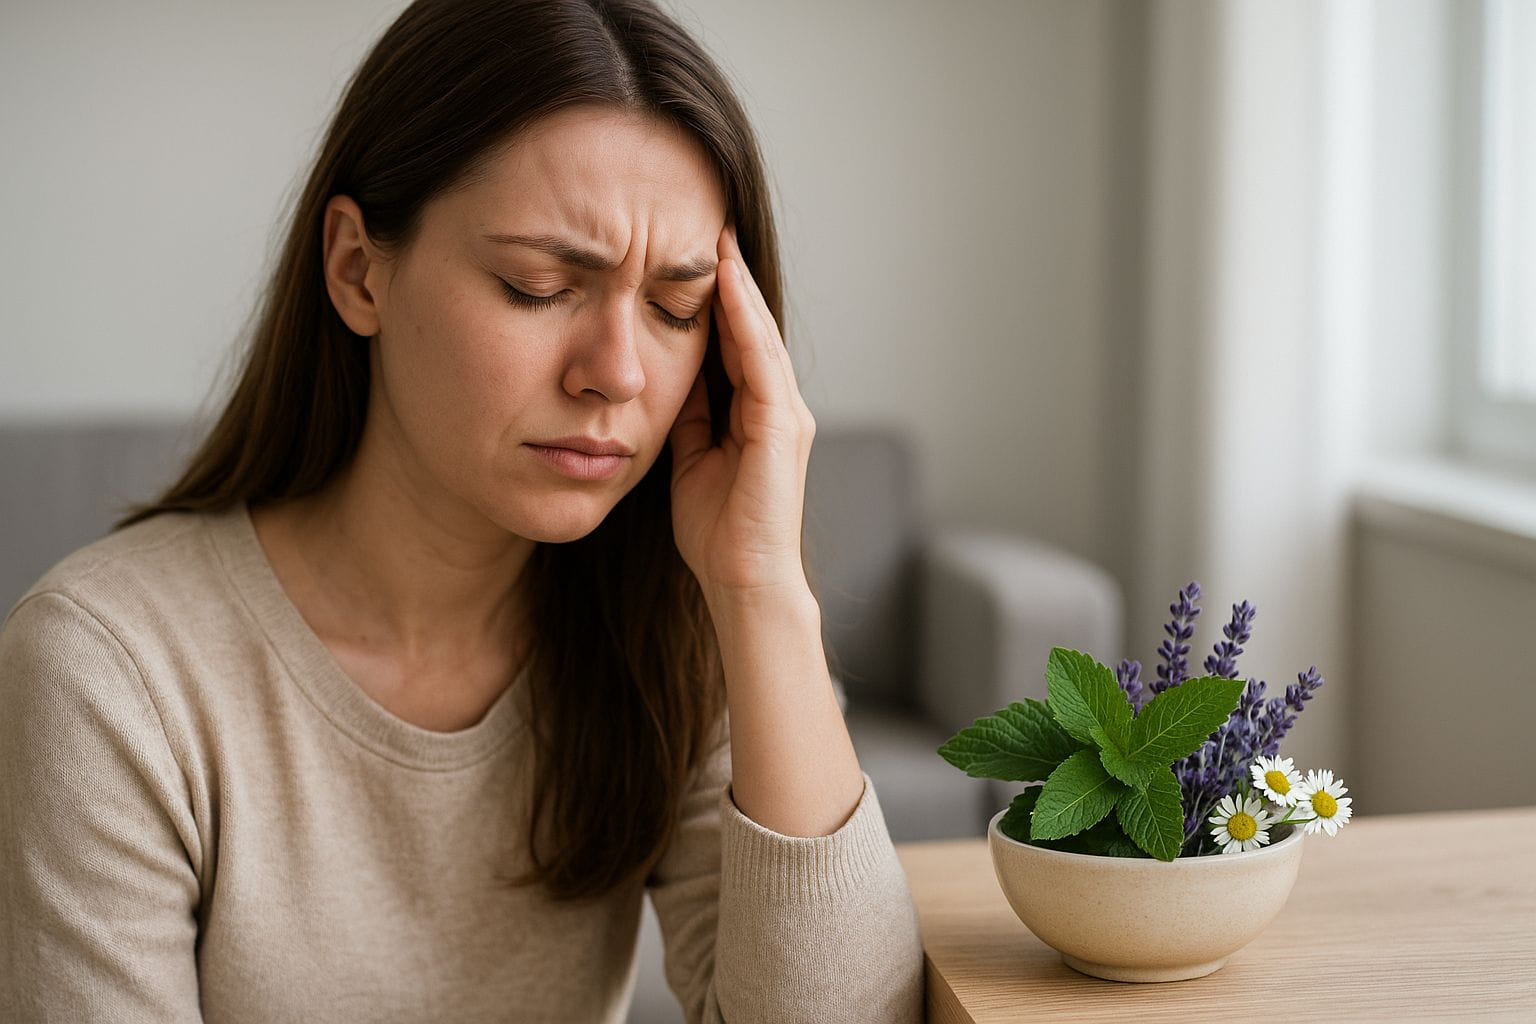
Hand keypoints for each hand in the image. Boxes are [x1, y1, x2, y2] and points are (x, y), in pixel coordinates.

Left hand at [668, 223, 815, 599]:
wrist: (743, 581)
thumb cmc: (719, 535)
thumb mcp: (691, 461)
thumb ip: (691, 420)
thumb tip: (673, 381)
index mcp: (758, 418)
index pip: (737, 347)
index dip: (720, 304)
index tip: (695, 261)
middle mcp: (780, 409)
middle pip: (755, 331)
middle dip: (734, 282)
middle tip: (714, 229)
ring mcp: (786, 416)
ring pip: (762, 337)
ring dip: (741, 288)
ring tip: (721, 242)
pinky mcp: (782, 427)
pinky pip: (761, 362)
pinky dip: (745, 322)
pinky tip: (727, 287)